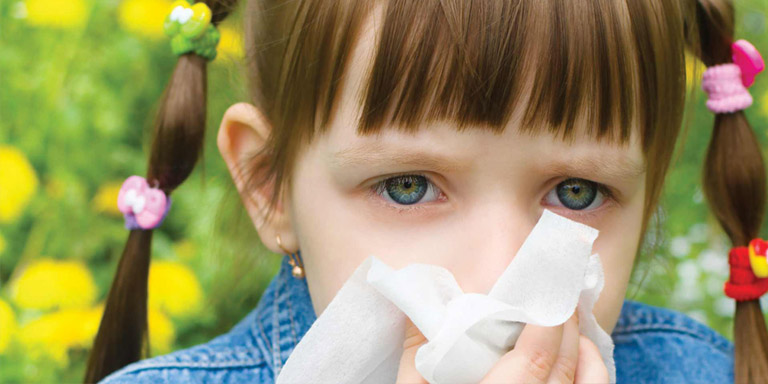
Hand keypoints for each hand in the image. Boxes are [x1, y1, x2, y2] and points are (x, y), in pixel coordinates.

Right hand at [395, 311, 609, 382]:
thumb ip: (419, 353)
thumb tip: (426, 299)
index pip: (534, 359)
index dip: (549, 322)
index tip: (549, 292)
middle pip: (565, 371)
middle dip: (568, 328)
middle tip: (562, 297)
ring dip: (587, 357)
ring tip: (574, 332)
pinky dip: (588, 382)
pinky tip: (575, 370)